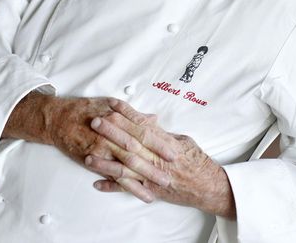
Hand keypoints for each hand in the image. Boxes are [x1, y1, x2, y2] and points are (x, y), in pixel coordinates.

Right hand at [3, 93, 172, 200]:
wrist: (59, 118)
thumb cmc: (86, 109)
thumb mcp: (111, 105)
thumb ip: (133, 114)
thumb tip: (153, 119)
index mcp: (118, 119)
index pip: (143, 133)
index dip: (159, 143)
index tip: (173, 151)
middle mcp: (111, 135)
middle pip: (137, 152)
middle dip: (154, 165)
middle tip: (170, 175)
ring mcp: (101, 149)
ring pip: (126, 167)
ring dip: (143, 179)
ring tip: (158, 189)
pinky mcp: (93, 161)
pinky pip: (112, 176)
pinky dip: (125, 186)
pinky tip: (137, 193)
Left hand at [86, 99, 235, 218]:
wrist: (207, 187)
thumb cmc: (197, 162)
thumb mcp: (183, 141)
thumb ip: (164, 133)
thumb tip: (149, 122)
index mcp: (164, 143)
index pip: (142, 124)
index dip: (126, 113)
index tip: (112, 103)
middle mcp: (156, 159)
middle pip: (130, 142)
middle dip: (111, 131)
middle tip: (95, 121)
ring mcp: (151, 176)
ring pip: (125, 167)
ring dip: (105, 161)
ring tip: (88, 155)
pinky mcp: (149, 190)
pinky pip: (128, 189)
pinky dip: (112, 187)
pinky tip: (97, 183)